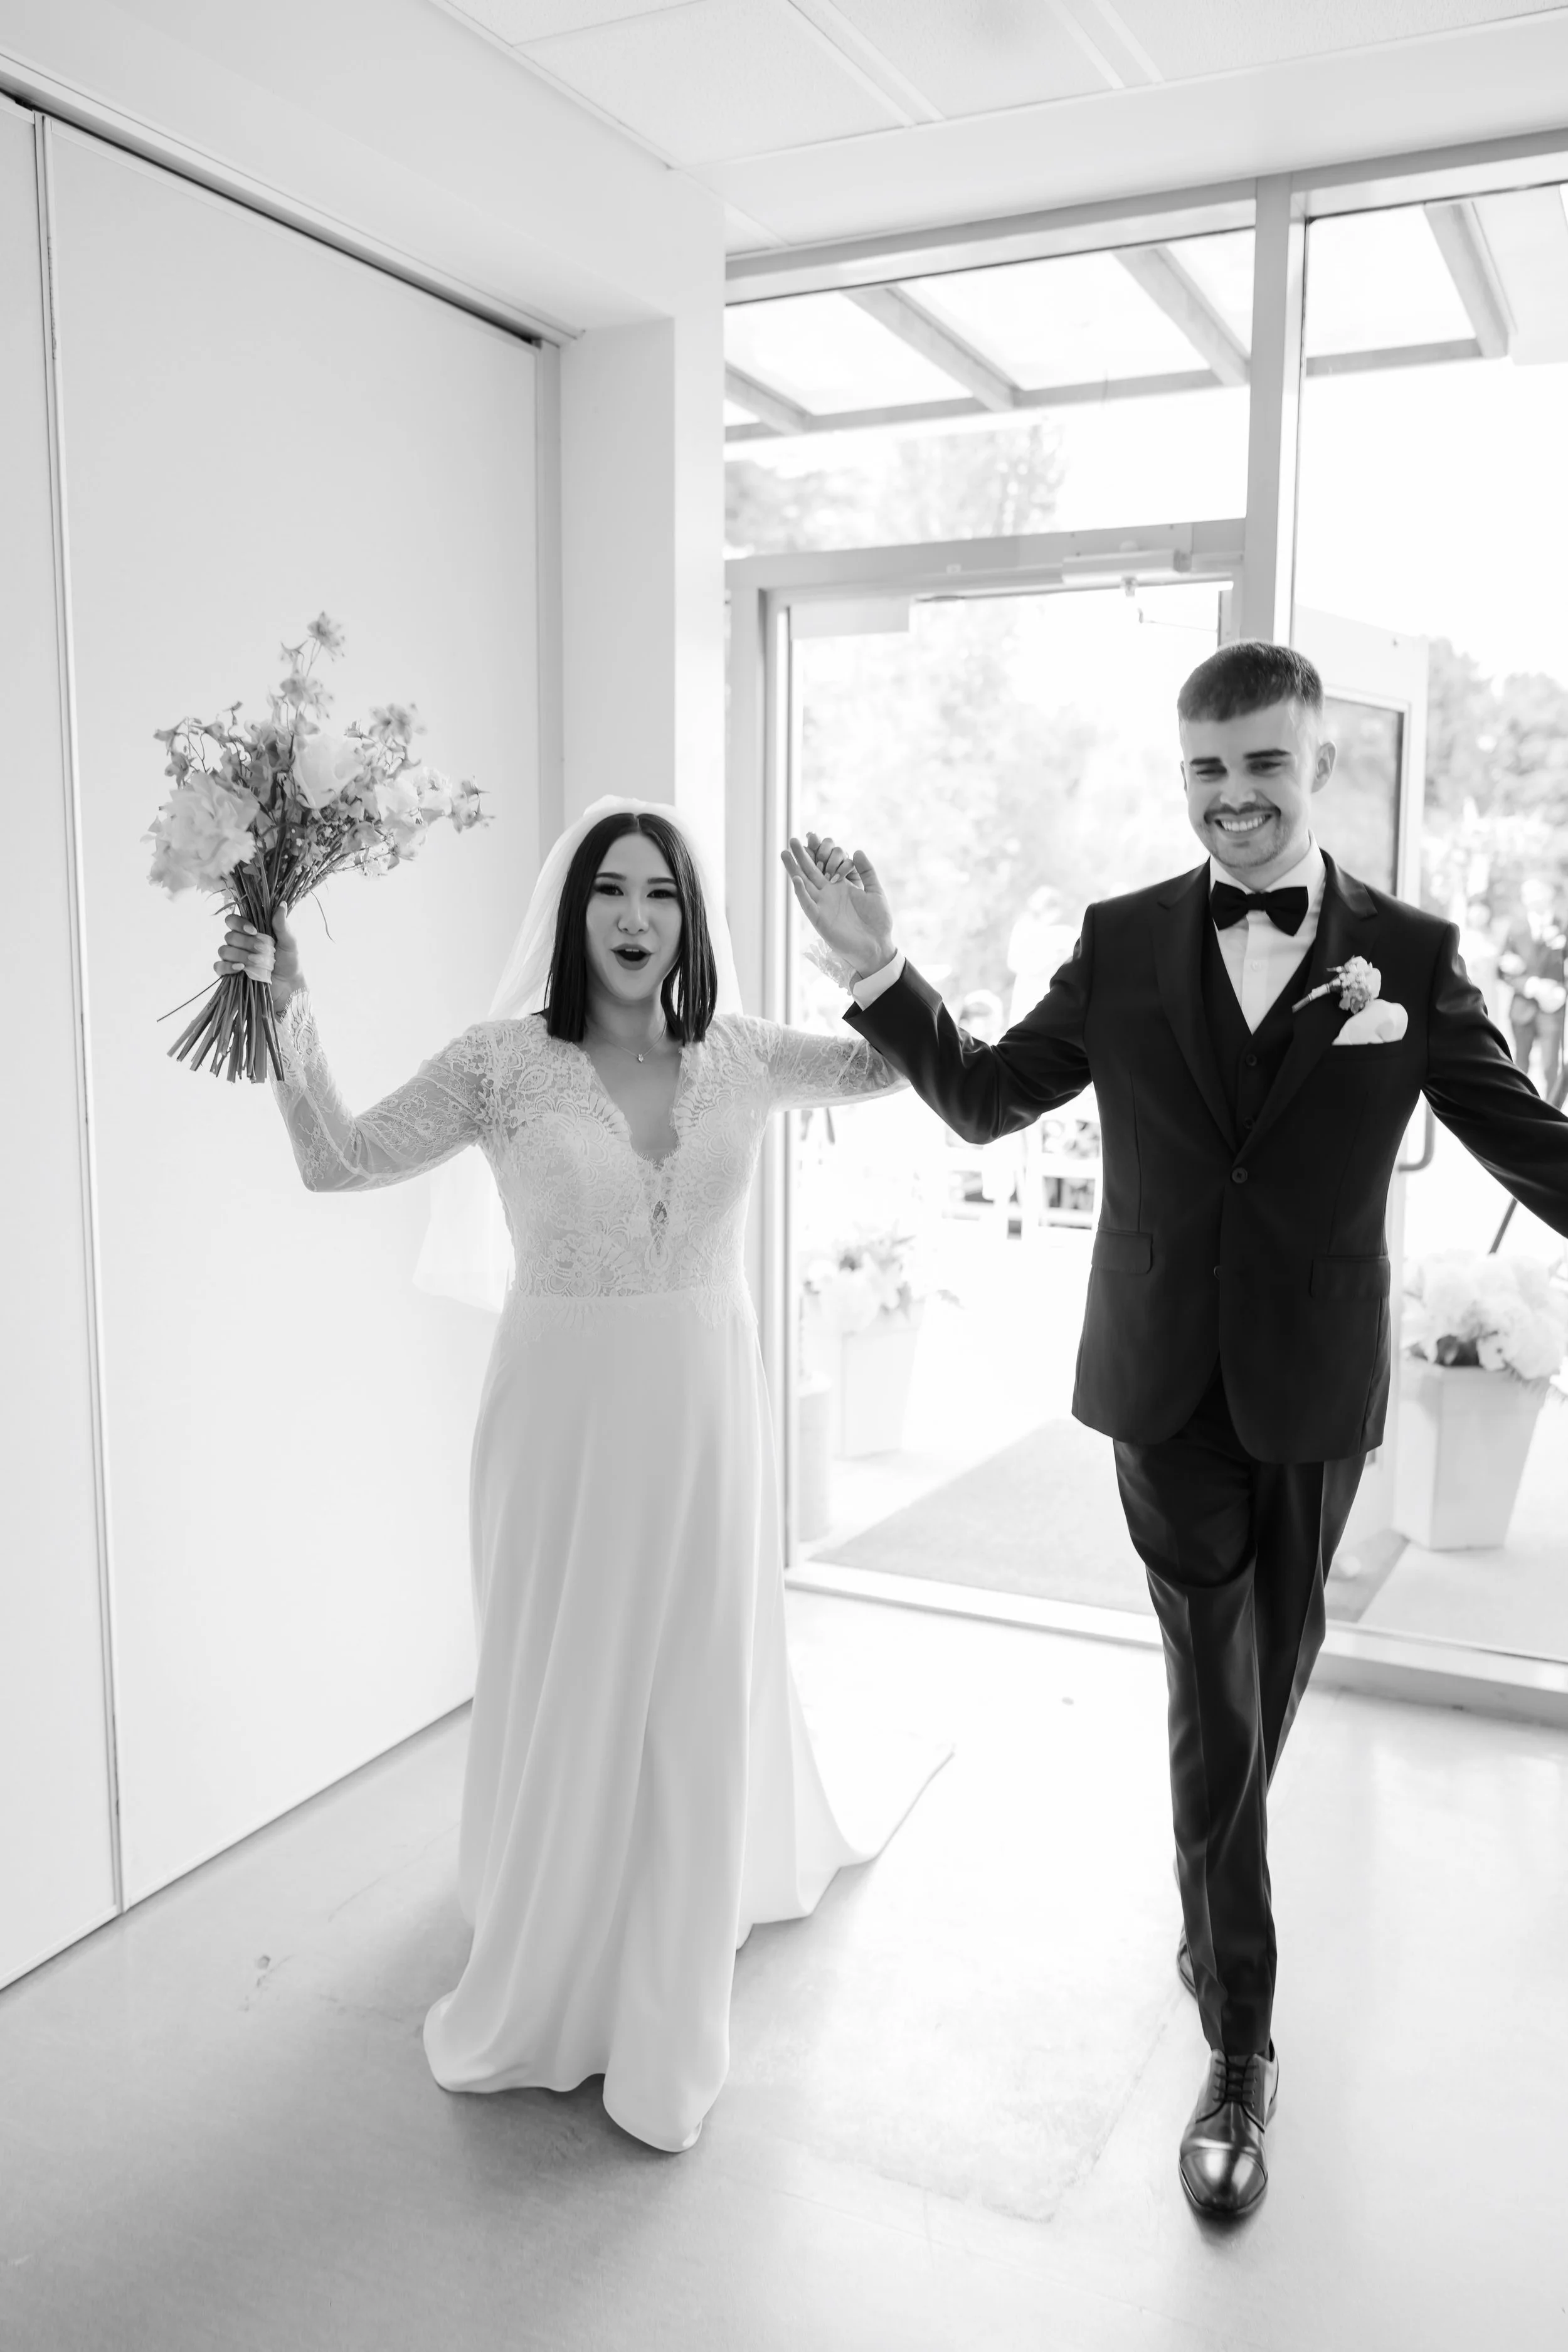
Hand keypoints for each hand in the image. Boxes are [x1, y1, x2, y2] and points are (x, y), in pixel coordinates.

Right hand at [216, 908, 302, 1011]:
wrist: (289, 986)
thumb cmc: (290, 962)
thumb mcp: (289, 942)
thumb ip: (282, 925)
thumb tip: (281, 904)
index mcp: (250, 932)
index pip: (233, 920)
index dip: (239, 923)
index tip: (254, 931)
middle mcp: (239, 943)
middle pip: (229, 936)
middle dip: (246, 943)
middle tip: (261, 951)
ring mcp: (233, 958)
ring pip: (224, 950)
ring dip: (240, 955)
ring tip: (256, 962)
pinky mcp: (230, 973)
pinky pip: (218, 966)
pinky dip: (227, 966)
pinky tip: (240, 968)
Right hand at [781, 831, 894, 980]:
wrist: (878, 947)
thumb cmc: (878, 922)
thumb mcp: (875, 891)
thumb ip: (867, 871)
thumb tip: (857, 850)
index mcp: (840, 888)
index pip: (824, 867)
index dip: (816, 853)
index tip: (810, 836)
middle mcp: (828, 896)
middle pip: (809, 872)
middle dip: (800, 856)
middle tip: (791, 840)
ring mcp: (822, 907)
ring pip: (804, 885)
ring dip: (794, 870)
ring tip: (784, 853)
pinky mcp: (820, 920)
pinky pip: (808, 904)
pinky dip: (801, 892)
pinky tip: (796, 879)